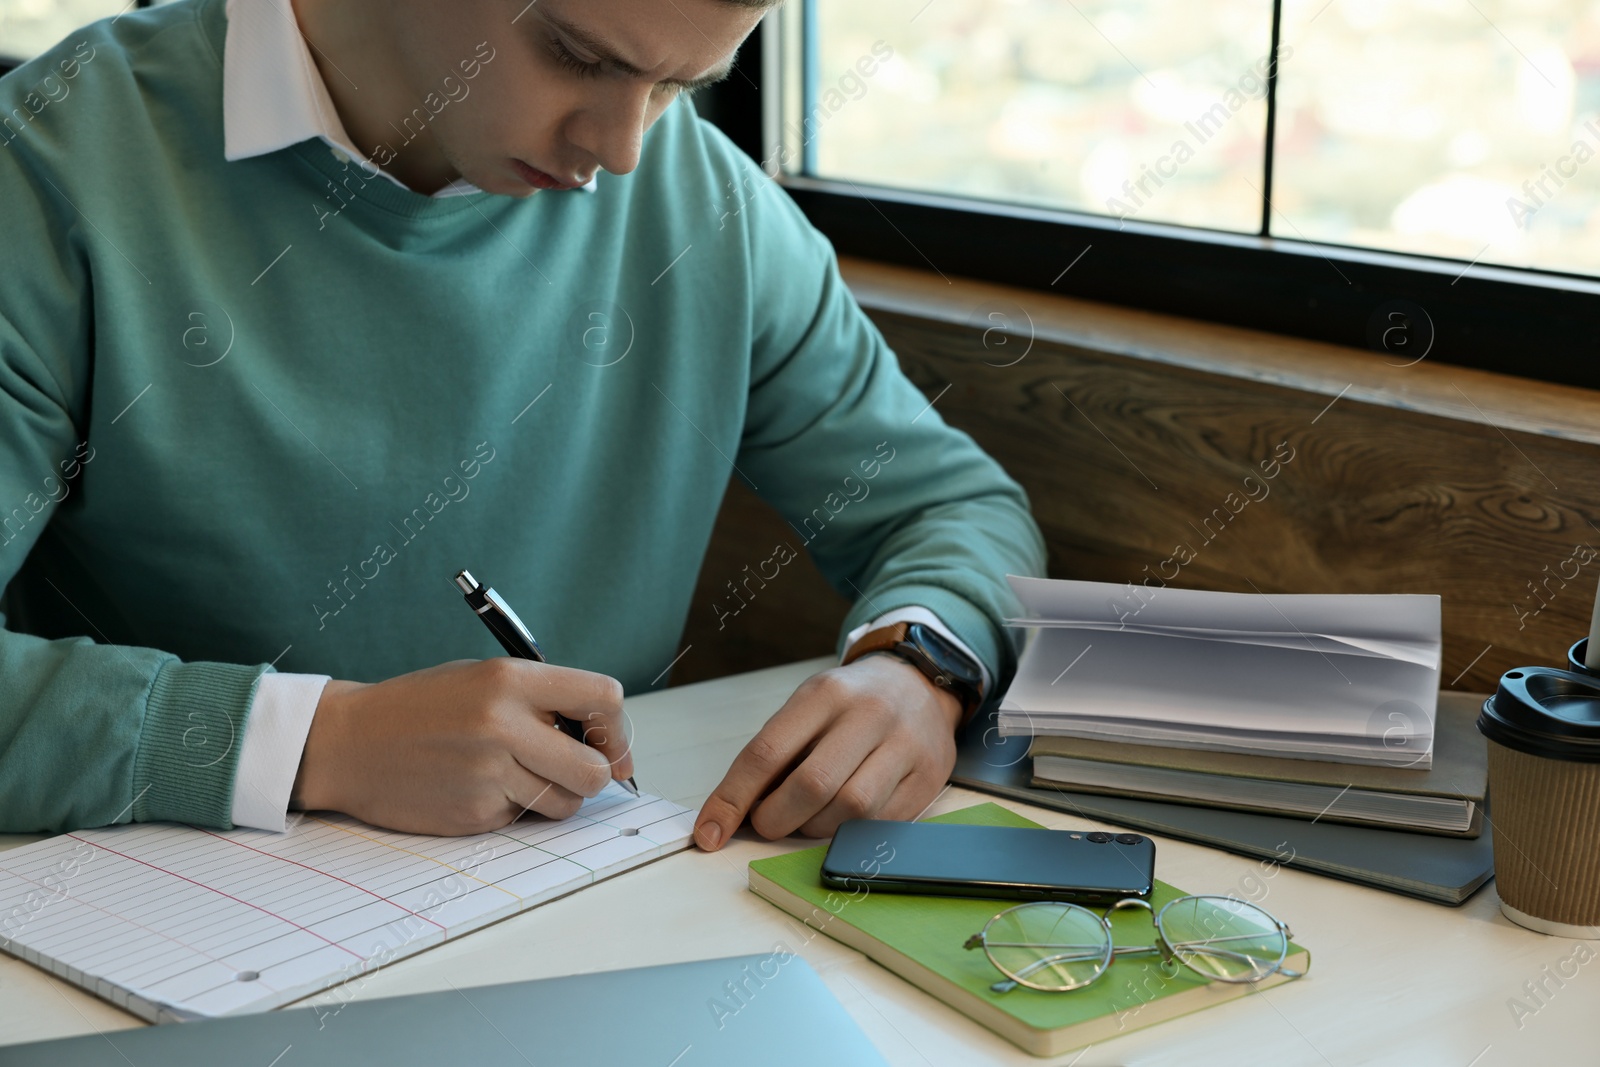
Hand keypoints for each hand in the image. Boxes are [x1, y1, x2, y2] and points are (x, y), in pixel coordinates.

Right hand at [291, 658, 633, 835]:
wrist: (349, 742)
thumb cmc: (422, 706)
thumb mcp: (483, 678)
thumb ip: (544, 700)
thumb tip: (605, 742)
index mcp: (510, 680)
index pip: (603, 699)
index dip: (618, 729)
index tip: (615, 747)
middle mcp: (504, 725)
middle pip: (595, 770)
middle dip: (594, 775)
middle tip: (573, 770)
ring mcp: (489, 774)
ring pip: (566, 803)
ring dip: (555, 796)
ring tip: (516, 774)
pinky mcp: (474, 813)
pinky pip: (524, 819)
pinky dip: (513, 809)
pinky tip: (478, 787)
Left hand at [693, 654, 962, 849]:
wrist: (920, 684)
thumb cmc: (850, 704)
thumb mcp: (809, 707)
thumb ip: (774, 753)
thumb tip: (729, 813)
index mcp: (825, 693)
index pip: (767, 753)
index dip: (732, 799)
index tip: (708, 833)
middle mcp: (869, 715)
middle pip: (811, 786)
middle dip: (775, 819)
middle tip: (766, 824)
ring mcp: (905, 746)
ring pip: (850, 810)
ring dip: (814, 828)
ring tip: (807, 817)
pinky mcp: (930, 776)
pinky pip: (881, 823)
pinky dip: (851, 833)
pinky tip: (841, 820)